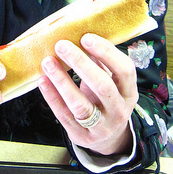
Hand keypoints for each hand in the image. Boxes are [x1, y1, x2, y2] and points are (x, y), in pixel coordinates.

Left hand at [38, 34, 137, 156]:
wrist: (108, 139)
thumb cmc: (106, 100)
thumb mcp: (112, 82)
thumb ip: (101, 63)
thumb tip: (82, 34)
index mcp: (129, 92)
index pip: (125, 71)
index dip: (107, 53)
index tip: (86, 37)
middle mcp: (119, 110)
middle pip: (103, 86)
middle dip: (81, 63)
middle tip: (62, 45)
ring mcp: (101, 127)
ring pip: (81, 105)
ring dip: (62, 81)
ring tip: (47, 62)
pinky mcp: (82, 137)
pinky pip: (64, 116)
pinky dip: (52, 97)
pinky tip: (43, 81)